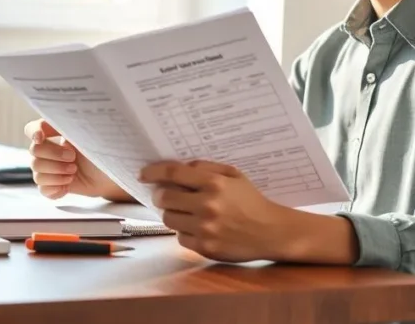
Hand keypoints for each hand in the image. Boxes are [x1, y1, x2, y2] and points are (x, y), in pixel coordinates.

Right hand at [25, 119, 132, 201]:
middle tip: (73, 159)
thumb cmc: (104, 150)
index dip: (33, 132)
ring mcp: (49, 168)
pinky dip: (56, 188)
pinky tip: (68, 185)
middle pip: (34, 152)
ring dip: (57, 174)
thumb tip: (59, 116)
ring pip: (37, 173)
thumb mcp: (91, 134)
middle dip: (54, 156)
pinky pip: (42, 189)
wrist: (112, 175)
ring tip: (74, 172)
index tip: (41, 138)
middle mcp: (48, 150)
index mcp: (55, 133)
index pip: (32, 128)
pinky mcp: (53, 185)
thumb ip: (74, 124)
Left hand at [139, 160, 286, 261]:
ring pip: (169, 219)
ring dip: (172, 213)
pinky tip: (197, 227)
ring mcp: (205, 229)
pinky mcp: (205, 248)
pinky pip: (180, 238)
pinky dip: (184, 232)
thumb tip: (180, 167)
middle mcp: (207, 206)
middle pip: (164, 198)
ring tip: (185, 211)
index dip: (154, 172)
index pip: (173, 174)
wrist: (271, 231)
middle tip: (164, 195)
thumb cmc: (251, 200)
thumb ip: (207, 167)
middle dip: (160, 195)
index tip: (143, 173)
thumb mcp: (234, 175)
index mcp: (214, 184)